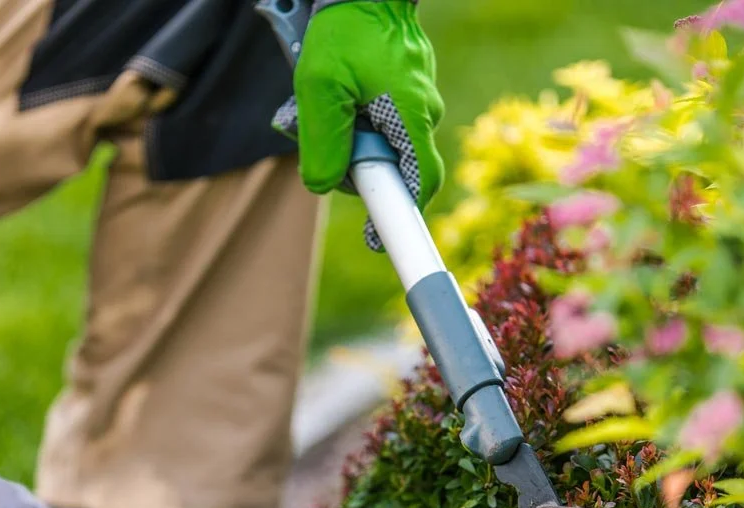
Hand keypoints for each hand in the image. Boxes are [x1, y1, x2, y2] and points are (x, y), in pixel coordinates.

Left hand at [292, 0, 444, 209]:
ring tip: (330, 106)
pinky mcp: (408, 90)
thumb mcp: (319, 88)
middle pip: (394, 167)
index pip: (420, 184)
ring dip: (354, 138)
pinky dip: (359, 119)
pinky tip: (342, 95)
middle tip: (326, 143)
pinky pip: (385, 120)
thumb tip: (322, 184)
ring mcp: (419, 99)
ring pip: (386, 142)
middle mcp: (424, 111)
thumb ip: (321, 141)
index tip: (378, 240)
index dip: (400, 219)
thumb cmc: (345, 32)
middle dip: (358, 165)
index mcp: (412, 117)